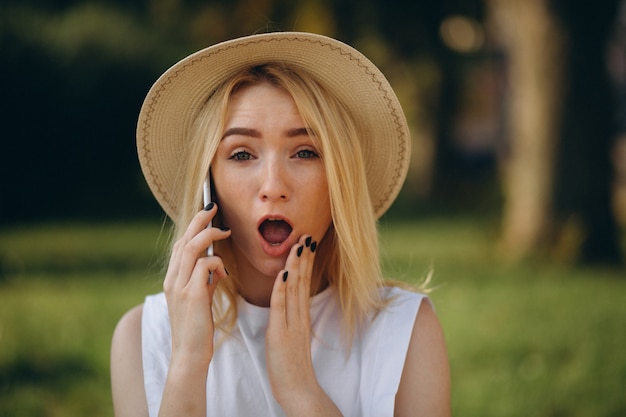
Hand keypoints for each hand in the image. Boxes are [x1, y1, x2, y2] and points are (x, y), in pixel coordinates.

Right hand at [163, 203, 230, 366]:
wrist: (189, 355)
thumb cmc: (197, 328)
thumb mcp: (199, 299)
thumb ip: (203, 280)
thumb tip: (214, 264)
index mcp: (172, 280)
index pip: (180, 245)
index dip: (192, 227)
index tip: (206, 214)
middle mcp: (172, 280)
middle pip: (184, 239)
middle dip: (199, 219)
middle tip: (214, 206)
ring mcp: (179, 287)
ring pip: (192, 247)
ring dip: (210, 235)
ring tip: (225, 231)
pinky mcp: (192, 295)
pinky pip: (205, 266)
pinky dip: (217, 264)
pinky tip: (224, 275)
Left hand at [266, 235, 337, 414]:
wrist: (299, 390)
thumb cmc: (291, 367)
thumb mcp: (293, 338)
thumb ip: (291, 321)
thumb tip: (288, 306)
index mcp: (301, 317)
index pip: (303, 283)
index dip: (304, 262)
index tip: (305, 243)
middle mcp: (299, 316)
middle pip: (302, 281)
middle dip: (303, 257)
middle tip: (306, 234)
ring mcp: (293, 324)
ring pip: (295, 289)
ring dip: (296, 264)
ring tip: (299, 244)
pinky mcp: (282, 334)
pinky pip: (282, 307)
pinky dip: (283, 288)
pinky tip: (284, 273)